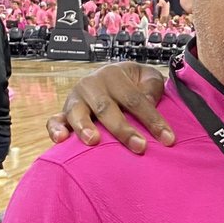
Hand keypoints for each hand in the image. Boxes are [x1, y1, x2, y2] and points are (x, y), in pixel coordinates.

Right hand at [45, 62, 171, 153]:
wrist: (108, 79)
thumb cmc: (132, 83)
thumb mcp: (147, 77)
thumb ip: (152, 86)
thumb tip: (148, 101)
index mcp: (114, 75)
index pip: (136, 99)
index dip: (153, 120)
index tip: (168, 140)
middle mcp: (92, 85)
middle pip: (108, 109)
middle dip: (124, 130)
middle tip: (140, 147)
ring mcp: (76, 99)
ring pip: (78, 114)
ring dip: (85, 127)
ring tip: (93, 141)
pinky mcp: (63, 113)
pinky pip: (55, 121)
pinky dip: (55, 130)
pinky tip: (61, 140)